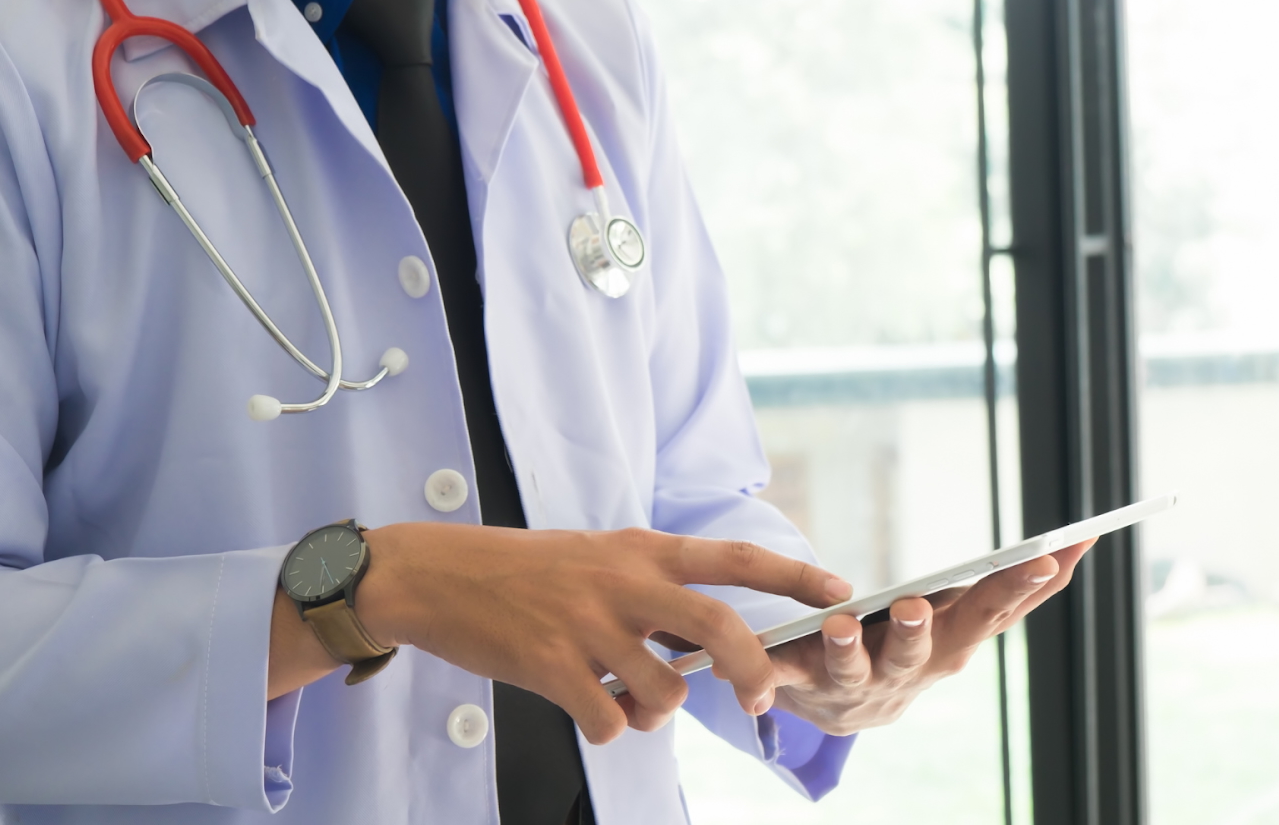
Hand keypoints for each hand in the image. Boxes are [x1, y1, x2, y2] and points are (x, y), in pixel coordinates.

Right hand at [269, 524, 850, 744]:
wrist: (437, 575)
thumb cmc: (525, 570)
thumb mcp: (599, 556)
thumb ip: (654, 589)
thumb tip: (708, 643)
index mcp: (642, 550)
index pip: (734, 558)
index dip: (794, 576)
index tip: (841, 591)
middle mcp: (624, 583)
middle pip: (717, 627)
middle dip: (752, 670)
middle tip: (762, 699)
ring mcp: (588, 625)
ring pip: (664, 691)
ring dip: (657, 711)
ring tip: (626, 699)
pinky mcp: (550, 665)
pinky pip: (610, 721)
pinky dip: (607, 727)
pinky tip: (586, 708)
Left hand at [767, 540, 1093, 734]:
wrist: (840, 708)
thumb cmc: (905, 645)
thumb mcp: (957, 618)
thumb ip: (1003, 589)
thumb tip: (1072, 545)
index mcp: (954, 644)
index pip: (997, 612)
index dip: (1025, 587)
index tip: (1051, 554)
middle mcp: (912, 671)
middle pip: (926, 651)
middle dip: (924, 630)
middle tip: (918, 607)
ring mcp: (858, 684)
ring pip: (856, 668)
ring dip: (850, 648)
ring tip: (841, 625)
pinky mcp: (804, 685)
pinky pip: (783, 674)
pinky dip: (769, 669)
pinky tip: (758, 657)